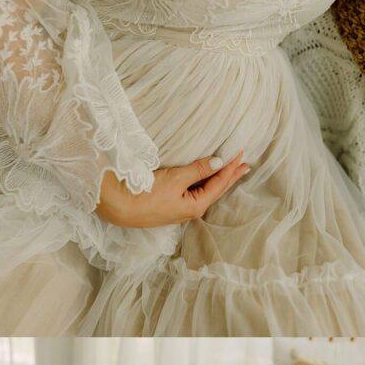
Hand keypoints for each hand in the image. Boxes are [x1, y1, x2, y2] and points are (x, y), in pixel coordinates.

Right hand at [96, 151, 249, 227]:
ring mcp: (181, 209)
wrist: (119, 207)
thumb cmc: (146, 194)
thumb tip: (219, 162)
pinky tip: (207, 180)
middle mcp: (192, 210)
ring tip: (231, 171)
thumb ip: (198, 170)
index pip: (219, 184)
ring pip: (206, 191)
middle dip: (231, 176)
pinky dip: (205, 182)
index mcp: (196, 205)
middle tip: (245, 165)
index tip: (241, 155)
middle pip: (216, 190)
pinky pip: (195, 192)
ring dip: (219, 179)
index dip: (231, 168)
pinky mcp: (171, 205)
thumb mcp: (175, 179)